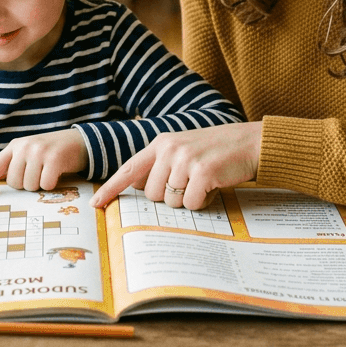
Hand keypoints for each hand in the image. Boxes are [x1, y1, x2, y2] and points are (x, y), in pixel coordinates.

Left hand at [0, 129, 86, 196]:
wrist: (78, 142)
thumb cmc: (49, 151)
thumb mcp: (26, 154)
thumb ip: (6, 165)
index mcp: (15, 146)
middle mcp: (24, 147)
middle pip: (15, 183)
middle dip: (26, 184)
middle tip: (38, 173)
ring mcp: (39, 151)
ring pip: (29, 186)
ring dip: (39, 185)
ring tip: (47, 171)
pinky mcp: (54, 158)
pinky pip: (45, 185)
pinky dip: (51, 184)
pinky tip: (56, 173)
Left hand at [89, 121, 262, 210]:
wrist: (251, 142)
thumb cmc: (217, 151)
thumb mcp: (183, 150)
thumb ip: (160, 164)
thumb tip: (138, 186)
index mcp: (161, 143)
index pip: (129, 168)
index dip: (111, 188)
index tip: (95, 204)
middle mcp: (169, 149)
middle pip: (151, 195)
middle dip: (169, 198)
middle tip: (190, 184)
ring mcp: (185, 160)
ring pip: (171, 202)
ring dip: (189, 200)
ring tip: (204, 182)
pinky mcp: (202, 172)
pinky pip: (192, 204)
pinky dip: (203, 202)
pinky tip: (214, 186)